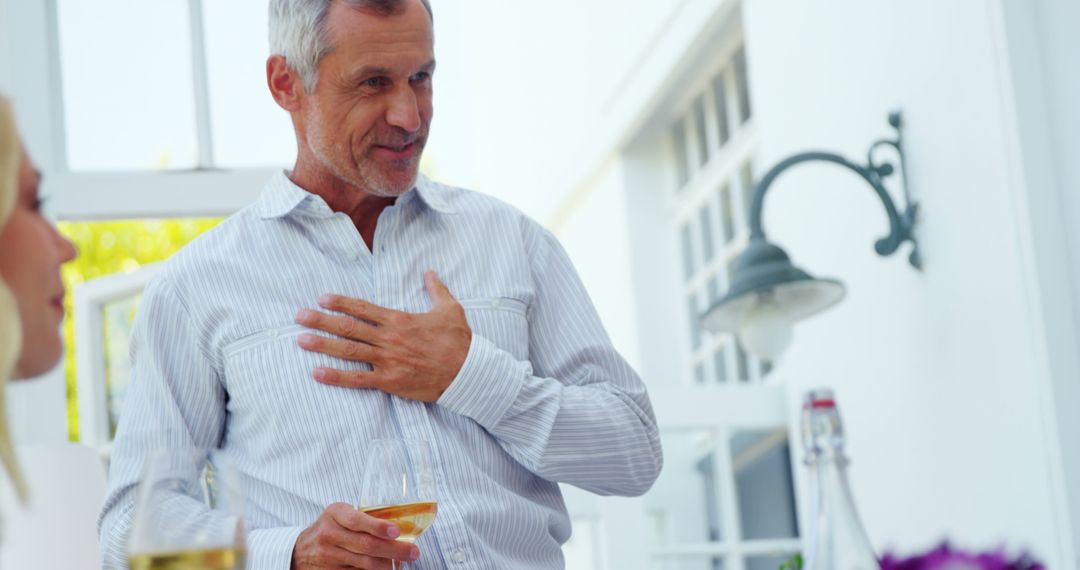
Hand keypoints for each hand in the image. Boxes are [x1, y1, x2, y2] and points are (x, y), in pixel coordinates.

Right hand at [291, 503, 418, 569]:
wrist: (300, 550)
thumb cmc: (330, 528)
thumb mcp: (340, 515)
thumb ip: (363, 517)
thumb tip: (400, 527)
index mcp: (335, 514)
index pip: (357, 520)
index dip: (377, 526)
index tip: (396, 531)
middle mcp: (329, 534)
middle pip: (366, 545)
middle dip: (394, 549)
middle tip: (413, 552)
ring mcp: (328, 556)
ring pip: (365, 564)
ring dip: (388, 564)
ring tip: (403, 562)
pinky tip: (386, 569)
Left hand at [295, 270, 470, 401]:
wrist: (468, 372)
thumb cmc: (459, 341)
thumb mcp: (450, 308)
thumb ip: (436, 289)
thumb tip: (430, 272)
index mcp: (400, 320)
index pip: (363, 308)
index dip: (341, 302)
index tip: (322, 298)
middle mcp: (389, 338)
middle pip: (348, 328)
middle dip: (321, 320)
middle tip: (298, 316)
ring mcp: (388, 360)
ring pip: (348, 351)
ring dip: (322, 345)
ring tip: (300, 340)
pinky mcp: (390, 381)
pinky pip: (358, 379)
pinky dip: (336, 377)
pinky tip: (317, 373)